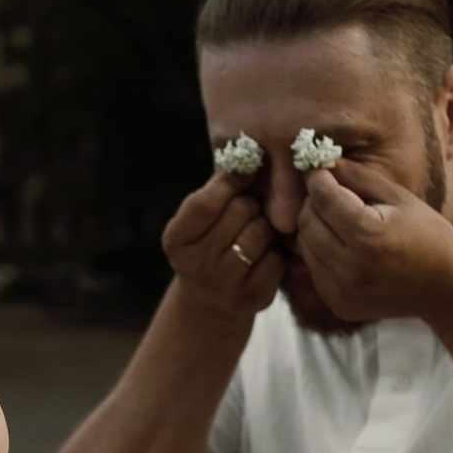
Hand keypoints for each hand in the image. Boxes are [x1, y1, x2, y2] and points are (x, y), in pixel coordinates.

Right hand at [162, 174, 284, 317]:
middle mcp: (194, 266)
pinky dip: (276, 252)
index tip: (248, 168)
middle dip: (250, 204)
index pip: (205, 203)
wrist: (211, 300)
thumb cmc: (209, 242)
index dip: (230, 181)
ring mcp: (222, 287)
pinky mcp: (251, 300)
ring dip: (265, 227)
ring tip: (256, 231)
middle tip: (249, 209)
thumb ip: (218, 188)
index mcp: (175, 241)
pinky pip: (276, 259)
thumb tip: (253, 152)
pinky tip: (264, 256)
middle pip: (239, 212)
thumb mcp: (200, 218)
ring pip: (260, 233)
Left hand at [297, 161, 452, 324]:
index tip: (316, 168)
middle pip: (307, 223)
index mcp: (370, 238)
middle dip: (313, 202)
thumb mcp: (400, 198)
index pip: (324, 199)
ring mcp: (342, 291)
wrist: (445, 288)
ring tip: (341, 220)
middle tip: (329, 192)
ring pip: (305, 246)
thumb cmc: (428, 235)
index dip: (316, 179)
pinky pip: (315, 268)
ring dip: (316, 227)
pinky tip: (346, 246)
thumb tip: (324, 161)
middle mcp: (350, 268)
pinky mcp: (338, 304)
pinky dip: (322, 252)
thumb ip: (359, 178)